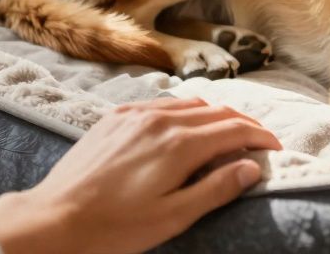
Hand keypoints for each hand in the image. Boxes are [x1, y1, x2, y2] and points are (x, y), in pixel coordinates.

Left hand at [0, 97, 280, 253]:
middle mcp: (160, 120)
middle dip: (244, 123)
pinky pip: (160, 104)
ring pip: (189, 103)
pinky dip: (184, 111)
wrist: (55, 217)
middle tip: (259, 140)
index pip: (234, 129)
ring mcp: (135, 114)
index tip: (275, 148)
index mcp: (179, 144)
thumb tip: (250, 167)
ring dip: (215, 115)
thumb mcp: (172, 216)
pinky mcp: (116, 117)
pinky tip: (183, 127)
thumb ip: (215, 188)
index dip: (260, 137)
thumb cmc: (114, 227)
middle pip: (216, 111)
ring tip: (227, 133)